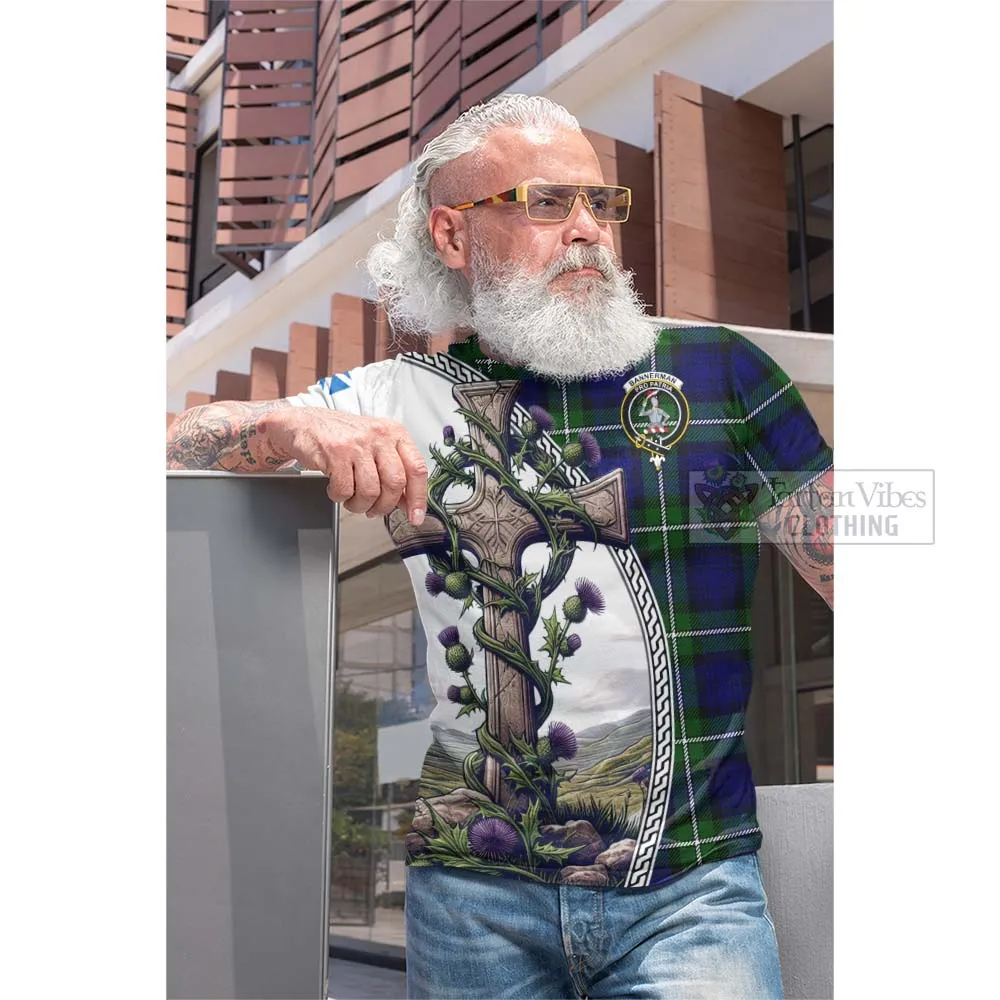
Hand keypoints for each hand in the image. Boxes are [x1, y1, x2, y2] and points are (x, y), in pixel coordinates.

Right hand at [263, 408, 426, 524]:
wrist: (303, 424)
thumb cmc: (341, 437)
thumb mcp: (374, 447)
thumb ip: (393, 471)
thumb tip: (408, 502)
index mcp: (394, 433)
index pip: (416, 469)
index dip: (419, 497)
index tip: (416, 516)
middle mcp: (379, 435)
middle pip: (395, 484)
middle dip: (384, 505)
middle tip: (373, 510)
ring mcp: (357, 443)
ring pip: (370, 491)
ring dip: (360, 505)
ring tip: (352, 500)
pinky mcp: (336, 453)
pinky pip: (345, 490)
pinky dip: (340, 497)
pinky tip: (336, 488)